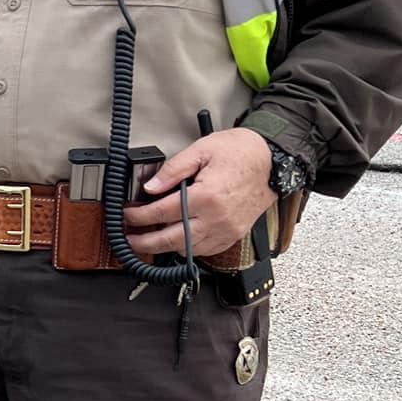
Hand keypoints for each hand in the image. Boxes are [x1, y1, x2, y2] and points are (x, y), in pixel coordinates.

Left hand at [122, 128, 276, 258]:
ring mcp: (227, 230)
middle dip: (146, 242)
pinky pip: (205, 251)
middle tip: (129, 240)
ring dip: (164, 247)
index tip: (128, 215)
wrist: (272, 161)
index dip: (140, 216)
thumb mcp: (202, 150)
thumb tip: (151, 187)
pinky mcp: (233, 235)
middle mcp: (217, 218)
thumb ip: (173, 170)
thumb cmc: (241, 152)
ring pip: (188, 250)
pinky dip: (187, 249)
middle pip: (172, 239)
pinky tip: (175, 241)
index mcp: (207, 196)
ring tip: (146, 241)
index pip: (163, 212)